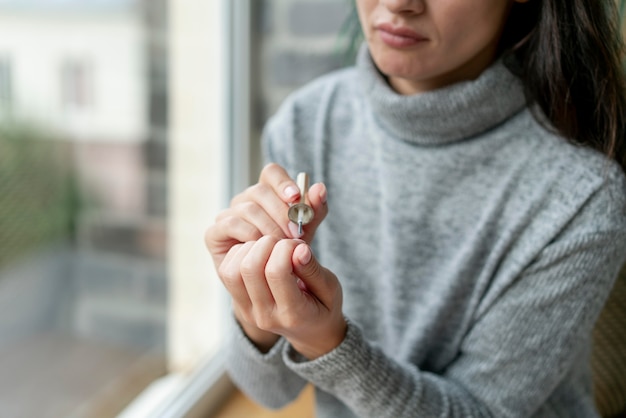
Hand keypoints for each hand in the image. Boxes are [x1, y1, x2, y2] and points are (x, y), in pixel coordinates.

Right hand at [205, 163, 327, 271]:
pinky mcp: (215, 232)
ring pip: (248, 208)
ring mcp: (228, 215)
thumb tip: (320, 187)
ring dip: (268, 227)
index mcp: (267, 193)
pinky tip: (263, 247)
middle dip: (281, 212)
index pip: (271, 173)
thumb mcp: (306, 231)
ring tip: (283, 245)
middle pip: (260, 191)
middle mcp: (245, 200)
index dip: (282, 182)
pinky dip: (249, 235)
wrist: (270, 284)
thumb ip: (315, 210)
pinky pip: (231, 224)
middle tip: (296, 233)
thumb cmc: (288, 253)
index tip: (296, 198)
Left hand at [219, 236, 346, 358]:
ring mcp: (248, 311)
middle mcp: (265, 315)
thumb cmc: (323, 306)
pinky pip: (227, 273)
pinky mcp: (238, 304)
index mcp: (293, 314)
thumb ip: (313, 270)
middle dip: (265, 244)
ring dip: (249, 250)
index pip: (276, 272)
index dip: (285, 248)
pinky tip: (258, 253)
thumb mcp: (330, 289)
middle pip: (249, 268)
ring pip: (232, 271)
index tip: (298, 245)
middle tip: (281, 243)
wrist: (310, 332)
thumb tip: (299, 249)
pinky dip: (239, 255)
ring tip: (268, 248)